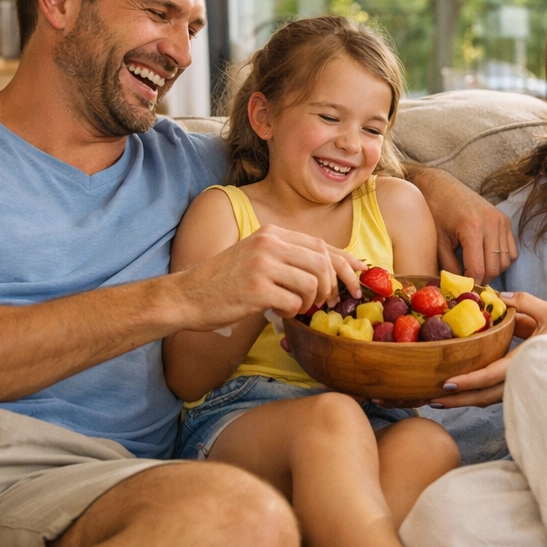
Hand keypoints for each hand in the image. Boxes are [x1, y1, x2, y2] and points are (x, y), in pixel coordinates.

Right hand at [178, 224, 362, 330]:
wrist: (187, 296)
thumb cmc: (225, 281)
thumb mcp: (257, 256)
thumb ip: (289, 257)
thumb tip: (331, 269)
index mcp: (272, 233)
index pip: (321, 245)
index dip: (346, 262)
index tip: (359, 278)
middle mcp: (269, 244)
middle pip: (323, 263)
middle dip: (332, 286)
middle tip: (324, 303)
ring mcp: (262, 265)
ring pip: (312, 284)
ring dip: (310, 302)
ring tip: (295, 308)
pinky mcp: (256, 289)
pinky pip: (294, 302)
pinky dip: (292, 313)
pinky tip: (278, 313)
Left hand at [408, 166, 516, 281]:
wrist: (442, 186)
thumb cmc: (436, 212)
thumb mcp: (437, 242)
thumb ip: (449, 266)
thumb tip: (460, 287)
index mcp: (472, 228)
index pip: (478, 269)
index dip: (471, 284)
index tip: (463, 289)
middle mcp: (491, 224)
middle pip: (494, 268)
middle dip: (482, 280)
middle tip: (469, 282)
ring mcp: (501, 221)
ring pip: (505, 262)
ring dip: (493, 271)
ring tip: (476, 269)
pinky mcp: (505, 221)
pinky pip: (512, 251)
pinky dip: (502, 260)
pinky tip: (486, 258)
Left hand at [428, 292, 546, 408]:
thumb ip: (523, 302)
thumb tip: (496, 296)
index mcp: (525, 364)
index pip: (491, 376)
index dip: (468, 381)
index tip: (447, 385)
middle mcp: (521, 380)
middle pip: (483, 397)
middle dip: (457, 400)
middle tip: (431, 398)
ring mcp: (522, 387)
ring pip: (487, 399)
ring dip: (464, 399)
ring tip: (437, 398)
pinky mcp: (522, 388)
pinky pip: (495, 394)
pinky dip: (476, 394)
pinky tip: (460, 391)